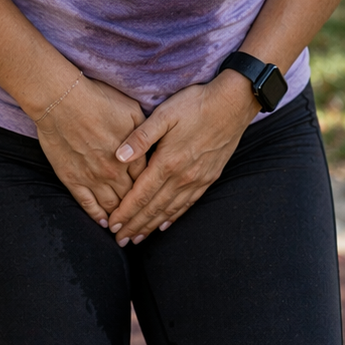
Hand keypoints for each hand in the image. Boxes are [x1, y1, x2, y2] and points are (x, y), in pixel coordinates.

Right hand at [35, 75, 148, 226]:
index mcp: (131, 156)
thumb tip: (153, 145)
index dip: (151, 191)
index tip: (155, 197)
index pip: (146, 181)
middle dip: (139, 211)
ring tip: (125, 226)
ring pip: (111, 206)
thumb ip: (144, 133)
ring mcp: (92, 178)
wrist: (62, 101)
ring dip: (119, 218)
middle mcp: (114, 172)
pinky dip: (97, 216)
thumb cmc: (97, 100)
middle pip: (131, 198)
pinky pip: (88, 205)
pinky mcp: (72, 180)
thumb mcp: (132, 110)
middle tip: (144, 221)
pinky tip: (103, 223)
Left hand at [106, 70, 259, 245]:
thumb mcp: (164, 114)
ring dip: (152, 226)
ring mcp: (197, 179)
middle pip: (153, 208)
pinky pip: (188, 203)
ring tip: (138, 238)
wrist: (233, 103)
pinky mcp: (209, 177)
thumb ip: (141, 137)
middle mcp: (182, 176)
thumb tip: (118, 156)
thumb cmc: (196, 104)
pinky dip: (174, 216)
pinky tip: (165, 223)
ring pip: (170, 210)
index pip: (141, 195)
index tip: (112, 225)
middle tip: (120, 241)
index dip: (125, 212)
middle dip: (135, 226)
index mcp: (167, 162)